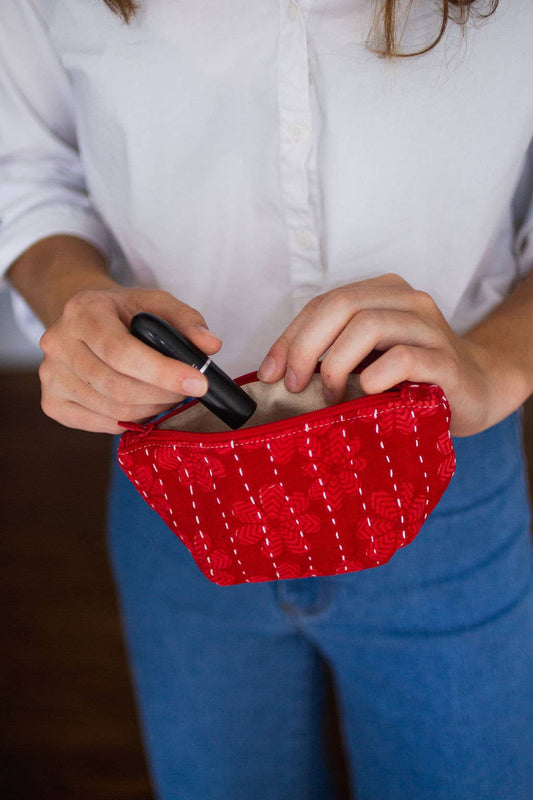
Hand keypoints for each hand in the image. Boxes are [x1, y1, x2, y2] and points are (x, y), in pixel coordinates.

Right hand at [39, 286, 221, 432]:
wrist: (84, 319)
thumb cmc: (125, 313)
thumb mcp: (157, 303)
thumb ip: (187, 321)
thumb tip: (210, 346)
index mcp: (82, 312)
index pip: (121, 351)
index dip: (163, 372)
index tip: (199, 383)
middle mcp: (57, 343)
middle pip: (118, 386)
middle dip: (163, 394)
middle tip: (186, 390)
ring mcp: (50, 375)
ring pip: (112, 409)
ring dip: (151, 408)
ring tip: (167, 395)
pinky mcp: (52, 402)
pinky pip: (101, 423)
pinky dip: (131, 420)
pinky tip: (144, 404)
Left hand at [257, 273, 501, 436]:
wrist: (478, 389)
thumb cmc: (412, 377)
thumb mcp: (366, 358)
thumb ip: (330, 353)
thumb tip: (276, 373)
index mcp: (382, 293)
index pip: (324, 303)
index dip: (290, 337)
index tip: (270, 373)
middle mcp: (407, 301)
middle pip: (342, 306)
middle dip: (306, 347)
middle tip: (294, 385)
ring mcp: (430, 328)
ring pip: (370, 325)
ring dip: (337, 363)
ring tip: (329, 395)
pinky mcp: (446, 361)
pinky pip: (404, 358)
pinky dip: (375, 376)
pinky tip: (365, 393)